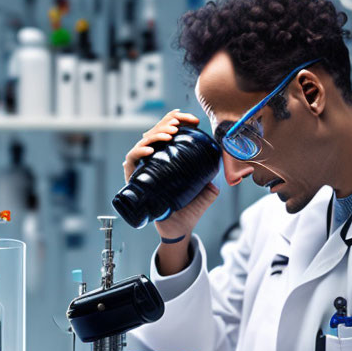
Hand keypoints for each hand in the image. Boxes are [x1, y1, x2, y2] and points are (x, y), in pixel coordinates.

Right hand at [122, 110, 218, 240]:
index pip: (169, 131)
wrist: (177, 230)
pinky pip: (132, 160)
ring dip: (156, 134)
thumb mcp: (205, 194)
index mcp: (168, 157)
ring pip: (144, 141)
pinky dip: (139, 152)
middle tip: (180, 125)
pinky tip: (150, 151)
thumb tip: (219, 175)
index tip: (193, 121)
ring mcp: (142, 168)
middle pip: (155, 131)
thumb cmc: (188, 210)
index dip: (177, 120)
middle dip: (167, 122)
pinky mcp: (133, 178)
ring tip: (170, 134)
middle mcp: (153, 159)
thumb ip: (212, 186)